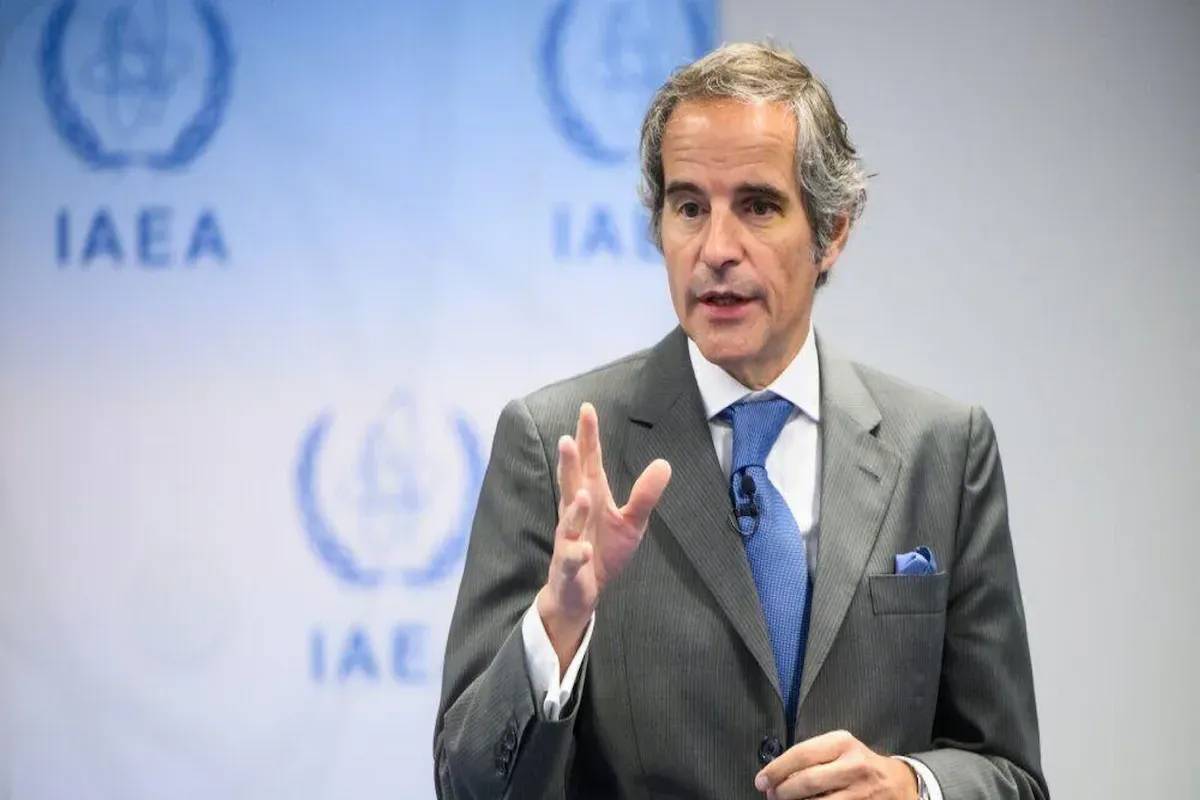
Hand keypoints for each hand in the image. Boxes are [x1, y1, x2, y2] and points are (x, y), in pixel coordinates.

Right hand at [536, 402, 670, 671]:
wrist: (582, 592)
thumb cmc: (603, 550)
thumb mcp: (631, 523)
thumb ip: (644, 495)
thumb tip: (664, 464)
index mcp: (591, 496)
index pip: (589, 462)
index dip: (588, 437)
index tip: (587, 409)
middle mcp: (575, 512)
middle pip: (572, 482)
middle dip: (570, 463)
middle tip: (568, 439)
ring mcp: (569, 538)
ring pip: (568, 519)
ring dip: (574, 507)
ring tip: (583, 492)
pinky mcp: (569, 565)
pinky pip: (571, 558)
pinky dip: (576, 554)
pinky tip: (584, 549)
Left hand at [753, 730, 918, 799]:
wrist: (898, 783)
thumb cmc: (859, 764)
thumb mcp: (840, 749)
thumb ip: (811, 756)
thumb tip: (775, 774)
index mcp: (842, 743)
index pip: (801, 754)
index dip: (776, 769)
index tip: (761, 780)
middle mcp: (853, 765)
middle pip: (807, 781)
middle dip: (782, 791)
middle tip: (772, 795)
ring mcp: (861, 791)